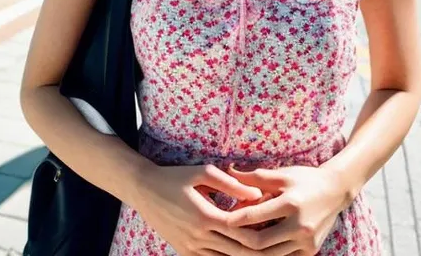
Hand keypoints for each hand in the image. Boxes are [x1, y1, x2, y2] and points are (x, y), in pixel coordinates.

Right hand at [132, 162, 264, 255]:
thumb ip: (232, 184)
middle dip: (259, 250)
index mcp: (205, 216)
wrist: (144, 189)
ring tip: (264, 250)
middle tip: (277, 245)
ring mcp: (190, 248)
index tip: (277, 225)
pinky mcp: (184, 252)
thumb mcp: (203, 172)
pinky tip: (239, 251)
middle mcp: (198, 237)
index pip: (241, 230)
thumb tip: (258, 194)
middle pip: (236, 251)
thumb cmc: (175, 176)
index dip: (260, 230)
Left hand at [224, 163, 345, 254]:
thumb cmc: (305, 178)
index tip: (221, 219)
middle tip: (224, 238)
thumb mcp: (282, 174)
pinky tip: (254, 250)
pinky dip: (268, 255)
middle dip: (239, 242)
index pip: (256, 216)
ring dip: (251, 252)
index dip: (236, 219)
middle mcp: (300, 226)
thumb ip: (256, 177)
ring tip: (234, 247)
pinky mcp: (310, 251)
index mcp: (291, 203)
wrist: (336, 191)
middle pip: (261, 243)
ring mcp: (306, 242)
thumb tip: (229, 172)